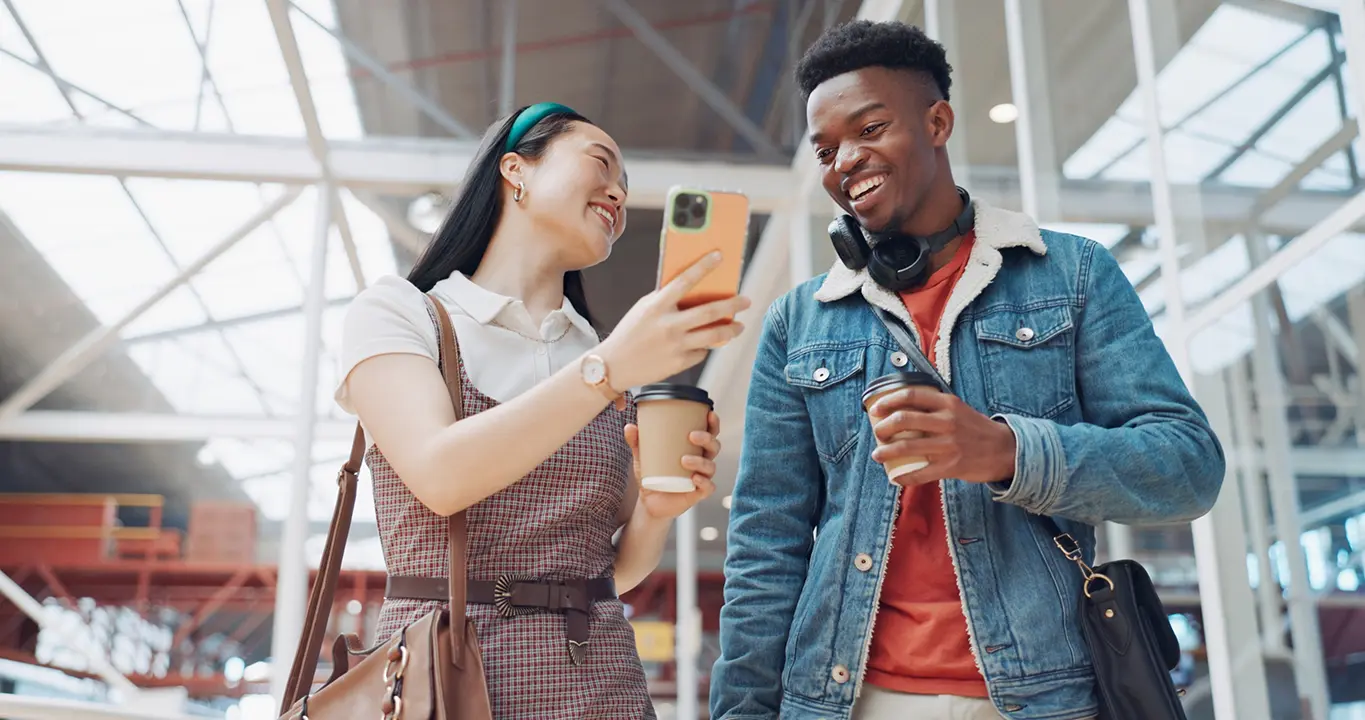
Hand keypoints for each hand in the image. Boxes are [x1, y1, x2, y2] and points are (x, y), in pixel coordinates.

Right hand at [598, 253, 750, 389]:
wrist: (614, 366)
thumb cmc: (630, 333)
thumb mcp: (643, 309)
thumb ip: (665, 300)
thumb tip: (694, 290)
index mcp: (657, 306)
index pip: (685, 281)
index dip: (704, 266)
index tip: (719, 256)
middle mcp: (669, 325)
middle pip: (709, 312)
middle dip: (732, 304)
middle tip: (746, 300)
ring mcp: (676, 345)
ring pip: (714, 336)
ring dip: (731, 329)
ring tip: (739, 325)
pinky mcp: (679, 363)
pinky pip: (701, 351)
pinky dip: (706, 346)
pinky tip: (705, 343)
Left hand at [623, 411, 720, 519]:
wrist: (650, 502)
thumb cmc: (652, 475)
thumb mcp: (643, 457)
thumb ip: (637, 442)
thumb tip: (629, 427)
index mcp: (693, 448)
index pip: (710, 433)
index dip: (713, 423)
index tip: (709, 414)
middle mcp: (701, 461)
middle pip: (714, 446)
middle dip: (707, 439)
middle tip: (691, 436)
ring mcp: (701, 477)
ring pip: (710, 466)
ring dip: (700, 461)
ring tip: (684, 460)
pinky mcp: (698, 493)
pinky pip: (708, 487)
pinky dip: (704, 482)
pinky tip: (694, 478)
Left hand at [868, 386, 1016, 485]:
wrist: (1005, 450)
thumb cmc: (976, 429)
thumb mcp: (958, 408)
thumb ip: (934, 406)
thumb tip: (901, 408)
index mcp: (947, 403)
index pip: (911, 395)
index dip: (888, 401)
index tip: (875, 409)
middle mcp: (947, 421)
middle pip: (904, 419)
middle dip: (883, 427)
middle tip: (877, 433)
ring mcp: (949, 444)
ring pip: (907, 446)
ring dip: (886, 452)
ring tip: (877, 455)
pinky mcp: (951, 466)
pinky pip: (920, 473)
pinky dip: (903, 477)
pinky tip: (895, 478)